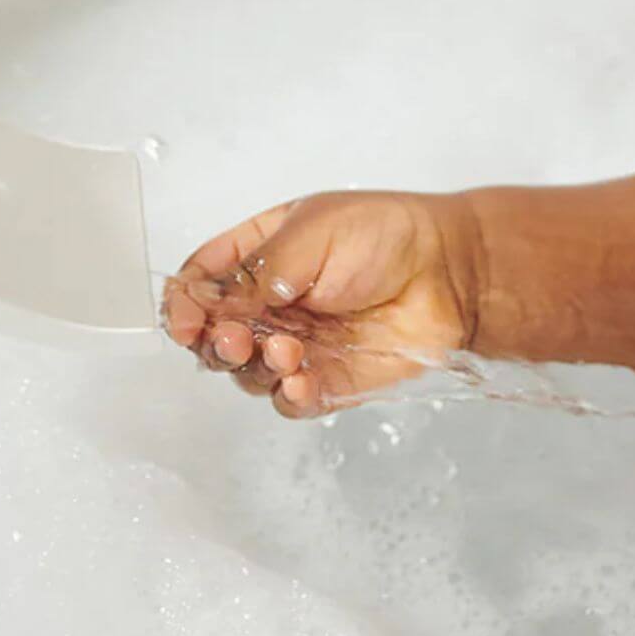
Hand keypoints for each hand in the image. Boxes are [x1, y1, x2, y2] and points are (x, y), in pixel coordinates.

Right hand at [161, 192, 479, 417]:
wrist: (452, 271)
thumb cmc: (384, 234)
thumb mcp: (310, 234)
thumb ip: (257, 272)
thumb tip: (214, 303)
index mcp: (255, 256)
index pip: (198, 284)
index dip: (182, 305)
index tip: (184, 321)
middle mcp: (268, 304)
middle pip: (212, 335)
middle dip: (213, 342)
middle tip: (235, 340)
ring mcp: (296, 344)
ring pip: (247, 373)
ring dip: (255, 367)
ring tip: (287, 351)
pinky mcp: (327, 380)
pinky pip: (290, 401)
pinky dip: (288, 397)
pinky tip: (300, 382)